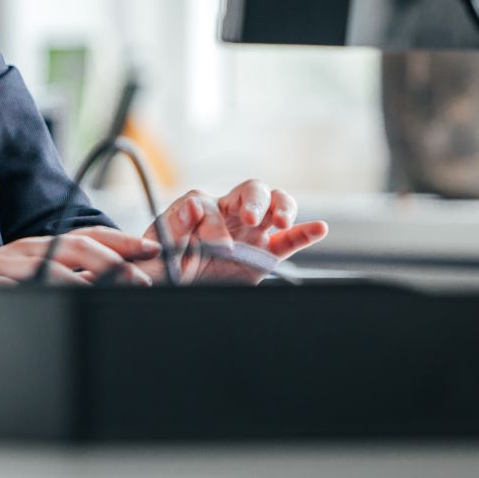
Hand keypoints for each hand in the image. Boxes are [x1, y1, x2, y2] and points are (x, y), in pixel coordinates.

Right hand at [0, 226, 161, 328]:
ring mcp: (12, 262)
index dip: (122, 240)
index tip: (153, 249)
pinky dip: (60, 287)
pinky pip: (34, 280)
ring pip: (64, 259)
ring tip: (126, 286)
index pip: (87, 236)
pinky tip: (80, 299)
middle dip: (119, 256)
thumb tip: (103, 292)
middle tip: (147, 275)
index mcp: (38, 246)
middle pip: (82, 243)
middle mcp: (28, 248)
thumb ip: (58, 283)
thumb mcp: (23, 282)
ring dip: (99, 272)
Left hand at [145, 179, 327, 284]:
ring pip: (275, 205)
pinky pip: (289, 240)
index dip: (211, 223)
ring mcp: (250, 231)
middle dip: (254, 201)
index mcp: (199, 208)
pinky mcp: (265, 253)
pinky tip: (319, 228)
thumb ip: (173, 225)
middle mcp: (229, 213)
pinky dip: (305, 233)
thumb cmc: (160, 264)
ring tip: (281, 221)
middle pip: (251, 190)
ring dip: (282, 207)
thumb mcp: (159, 246)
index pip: (209, 205)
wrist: (174, 287)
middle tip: (250, 218)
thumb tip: (192, 204)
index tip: (212, 245)